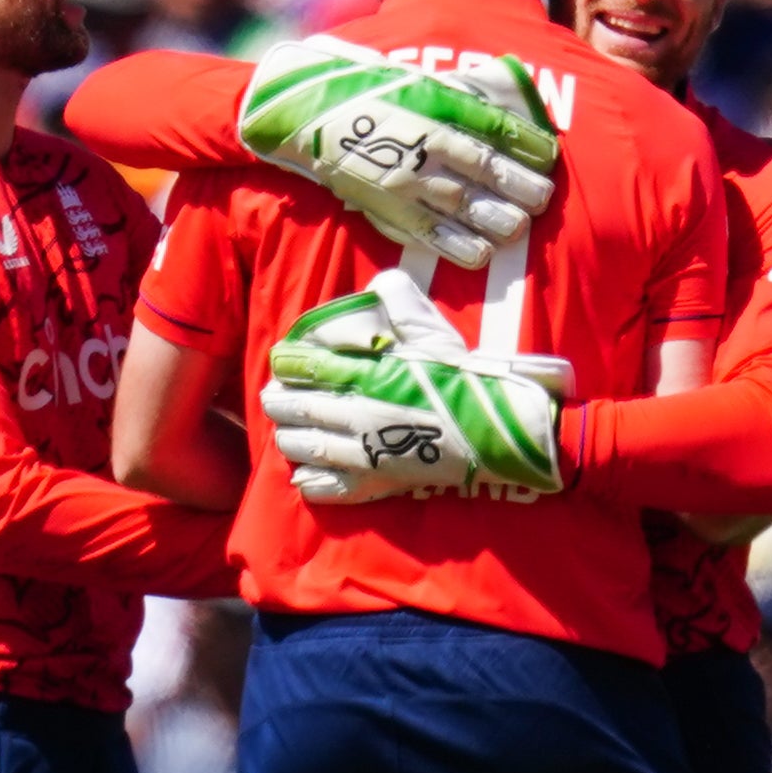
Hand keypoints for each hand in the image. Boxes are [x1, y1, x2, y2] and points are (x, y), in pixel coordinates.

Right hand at [236, 41, 558, 267]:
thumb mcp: (419, 82)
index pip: (494, 131)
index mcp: (434, 111)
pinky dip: (459, 246)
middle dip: (522, 189)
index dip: (528, 147)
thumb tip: (508, 97)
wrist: (305, 114)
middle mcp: (424, 148)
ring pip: (464, 207)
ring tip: (518, 228)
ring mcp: (405, 181)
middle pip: (487, 173)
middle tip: (543, 198)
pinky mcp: (386, 208)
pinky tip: (481, 253)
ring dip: (498, 221)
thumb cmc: (369, 91)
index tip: (548, 156)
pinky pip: (429, 234)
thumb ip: (462, 94)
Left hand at [258, 268, 567, 501]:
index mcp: (368, 375)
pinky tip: (306, 473)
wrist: (495, 433)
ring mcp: (362, 454)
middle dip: (281, 403)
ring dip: (289, 439)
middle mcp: (357, 415)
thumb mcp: (434, 332)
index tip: (281, 361)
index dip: (288, 364)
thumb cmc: (464, 380)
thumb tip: (378, 284)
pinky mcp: (374, 484)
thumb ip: (401, 301)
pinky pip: (326, 488)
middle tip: (275, 399)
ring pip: (303, 448)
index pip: (309, 368)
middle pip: (297, 410)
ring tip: (287, 433)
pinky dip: (310, 480)